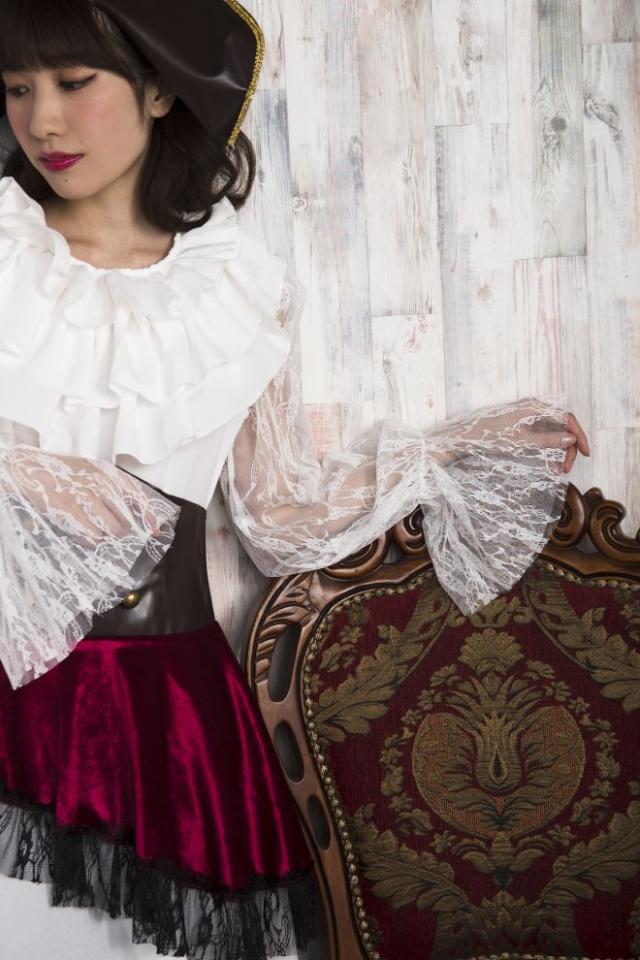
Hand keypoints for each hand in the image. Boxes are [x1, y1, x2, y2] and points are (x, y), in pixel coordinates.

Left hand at [450, 399, 590, 474]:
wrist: (466, 437)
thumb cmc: (490, 436)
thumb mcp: (521, 441)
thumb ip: (547, 440)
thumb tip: (571, 439)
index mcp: (535, 406)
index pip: (566, 417)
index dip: (579, 435)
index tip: (586, 453)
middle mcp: (534, 408)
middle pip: (561, 426)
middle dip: (568, 447)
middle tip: (566, 468)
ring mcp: (528, 416)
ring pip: (553, 432)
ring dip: (559, 450)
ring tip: (558, 469)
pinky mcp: (523, 425)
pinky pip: (542, 435)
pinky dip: (548, 449)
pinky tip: (549, 464)